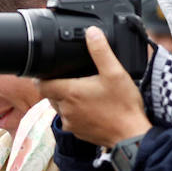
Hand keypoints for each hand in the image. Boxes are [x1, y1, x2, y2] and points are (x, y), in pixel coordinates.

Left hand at [38, 26, 152, 146]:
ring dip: (64, 99)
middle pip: (49, 95)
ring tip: (79, 90)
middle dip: (54, 85)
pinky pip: (69, 120)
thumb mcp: (115, 73)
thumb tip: (91, 33)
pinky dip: (73, 112)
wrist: (131, 136)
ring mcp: (71, 123)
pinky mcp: (78, 133)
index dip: (40, 76)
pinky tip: (88, 107)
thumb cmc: (123, 106)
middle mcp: (66, 110)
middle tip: (66, 76)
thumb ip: (101, 51)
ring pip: (58, 107)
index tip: (44, 70)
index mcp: (70, 93)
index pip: (41, 84)